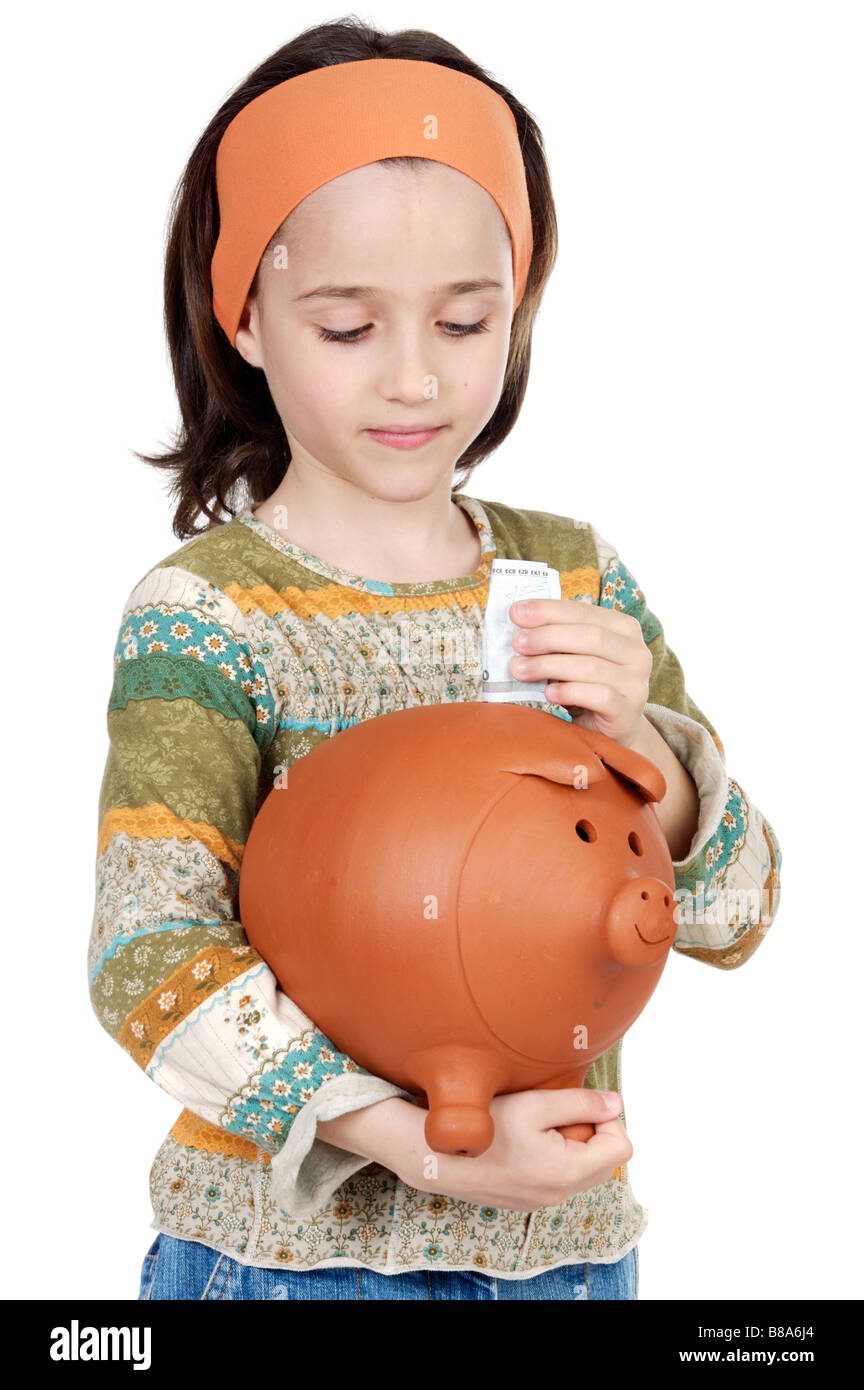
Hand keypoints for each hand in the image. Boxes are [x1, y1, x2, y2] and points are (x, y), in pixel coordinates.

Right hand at [395, 1089, 631, 1212]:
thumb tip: (616, 1104)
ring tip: (543, 1126)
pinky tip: (528, 1141)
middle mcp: (560, 1194)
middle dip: (594, 1132)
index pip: (621, 1147)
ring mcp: (543, 1201)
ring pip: (584, 1172)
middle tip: (562, 1113)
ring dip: (576, 1146)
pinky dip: (557, 1158)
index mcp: (567, 1172)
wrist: (439, 1156)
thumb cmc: (485, 1126)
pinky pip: (561, 1180)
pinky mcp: (528, 1201)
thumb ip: (580, 1103)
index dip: (609, 1119)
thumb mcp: (535, 1104)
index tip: (581, 1104)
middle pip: (607, 1162)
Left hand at [509, 598, 652, 747]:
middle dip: (547, 637)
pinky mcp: (628, 711)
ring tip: (519, 669)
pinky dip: (569, 692)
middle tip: (517, 643)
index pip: (583, 612)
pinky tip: (548, 693)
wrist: (611, 727)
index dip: (548, 610)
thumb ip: (555, 639)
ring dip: (549, 666)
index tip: (515, 612)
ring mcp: (636, 682)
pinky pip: (598, 696)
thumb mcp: (573, 655)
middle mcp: (637, 652)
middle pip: (589, 637)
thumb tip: (518, 628)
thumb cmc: (587, 684)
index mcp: (624, 628)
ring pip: (591, 667)